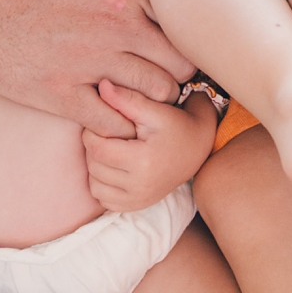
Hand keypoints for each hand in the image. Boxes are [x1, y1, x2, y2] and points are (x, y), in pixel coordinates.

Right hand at [0, 0, 190, 136]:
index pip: (182, 19)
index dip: (183, 36)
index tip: (175, 44)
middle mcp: (114, 24)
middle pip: (179, 62)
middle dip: (178, 73)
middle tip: (167, 79)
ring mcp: (90, 61)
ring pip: (156, 94)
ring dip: (155, 102)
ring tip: (145, 101)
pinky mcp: (62, 94)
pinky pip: (115, 123)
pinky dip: (120, 126)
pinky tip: (112, 117)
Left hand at [83, 80, 217, 210]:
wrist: (199, 149)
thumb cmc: (178, 125)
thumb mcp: (156, 108)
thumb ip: (127, 98)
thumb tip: (102, 85)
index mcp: (143, 162)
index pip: (97, 148)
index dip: (92, 131)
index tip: (103, 120)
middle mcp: (140, 187)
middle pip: (94, 166)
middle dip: (94, 146)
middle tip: (107, 132)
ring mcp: (138, 200)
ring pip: (94, 184)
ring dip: (96, 165)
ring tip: (112, 148)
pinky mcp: (135, 207)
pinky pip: (103, 198)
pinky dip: (102, 183)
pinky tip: (115, 166)